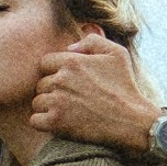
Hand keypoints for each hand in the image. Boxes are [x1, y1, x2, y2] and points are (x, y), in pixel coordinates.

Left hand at [30, 33, 163, 149]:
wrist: (132, 121)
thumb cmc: (125, 87)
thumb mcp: (117, 54)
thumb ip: (92, 42)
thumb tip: (70, 47)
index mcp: (72, 62)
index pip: (45, 63)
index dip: (55, 72)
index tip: (69, 83)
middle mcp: (62, 79)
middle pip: (41, 83)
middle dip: (53, 91)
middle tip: (71, 100)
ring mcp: (57, 101)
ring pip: (37, 102)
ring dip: (48, 107)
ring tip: (68, 112)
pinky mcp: (56, 122)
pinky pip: (35, 120)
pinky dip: (44, 123)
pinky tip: (59, 123)